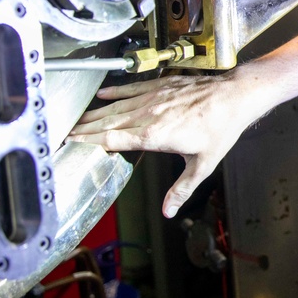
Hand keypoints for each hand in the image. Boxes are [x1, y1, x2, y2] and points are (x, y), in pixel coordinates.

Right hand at [68, 73, 259, 217]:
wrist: (234, 96)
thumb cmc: (221, 128)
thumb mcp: (202, 164)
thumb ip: (182, 188)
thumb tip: (169, 211)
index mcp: (155, 136)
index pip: (113, 140)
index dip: (90, 143)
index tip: (72, 144)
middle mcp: (149, 115)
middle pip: (109, 123)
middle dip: (84, 129)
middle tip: (64, 133)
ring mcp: (154, 98)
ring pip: (117, 107)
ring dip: (95, 113)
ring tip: (77, 119)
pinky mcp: (161, 86)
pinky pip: (132, 89)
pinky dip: (115, 91)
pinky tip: (103, 93)